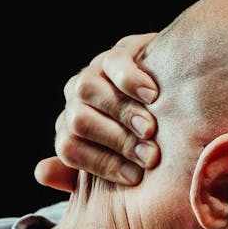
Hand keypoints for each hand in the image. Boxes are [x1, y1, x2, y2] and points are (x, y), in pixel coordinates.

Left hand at [34, 33, 160, 192]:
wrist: (185, 98)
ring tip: (150, 129)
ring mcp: (96, 71)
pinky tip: (153, 96)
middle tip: (149, 158)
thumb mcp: (125, 164)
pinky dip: (131, 80)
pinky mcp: (123, 49)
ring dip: (121, 113)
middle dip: (116, 141)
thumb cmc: (152, 143)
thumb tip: (42, 173)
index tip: (134, 178)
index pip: (68, 148)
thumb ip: (83, 177)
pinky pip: (114, 61)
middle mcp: (78, 99)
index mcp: (73, 129)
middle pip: (78, 121)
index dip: (100, 164)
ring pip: (88, 89)